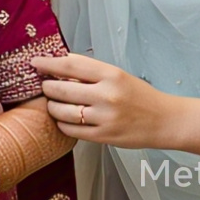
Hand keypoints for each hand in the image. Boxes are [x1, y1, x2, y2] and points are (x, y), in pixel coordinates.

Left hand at [33, 54, 176, 148]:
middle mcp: (107, 96)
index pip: (70, 65)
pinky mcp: (104, 137)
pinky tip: (65, 119)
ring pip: (62, 111)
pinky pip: (70, 130)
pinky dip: (62, 123)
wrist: (165, 121)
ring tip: (54, 103)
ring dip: (52, 106)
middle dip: (47, 87)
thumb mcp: (117, 75)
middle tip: (45, 86)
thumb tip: (58, 62)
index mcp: (111, 75)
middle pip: (60, 89)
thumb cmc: (139, 95)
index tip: (35, 62)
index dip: (48, 63)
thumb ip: (89, 70)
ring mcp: (105, 118)